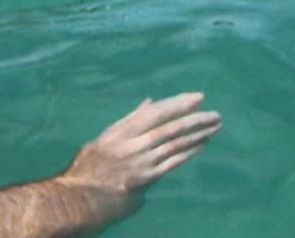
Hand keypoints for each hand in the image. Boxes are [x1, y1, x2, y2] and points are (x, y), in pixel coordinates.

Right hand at [64, 93, 220, 214]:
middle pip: (170, 126)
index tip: (197, 97)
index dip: (178, 103)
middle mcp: (133, 144)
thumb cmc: (90, 166)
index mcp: (122, 130)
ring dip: (198, 134)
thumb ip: (130, 120)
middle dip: (195, 118)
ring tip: (214, 127)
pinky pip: (173, 163)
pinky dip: (189, 152)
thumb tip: (149, 102)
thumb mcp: (106, 137)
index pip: (156, 112)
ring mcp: (141, 162)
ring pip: (175, 144)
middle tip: (215, 114)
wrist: (80, 197)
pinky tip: (202, 145)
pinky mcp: (146, 180)